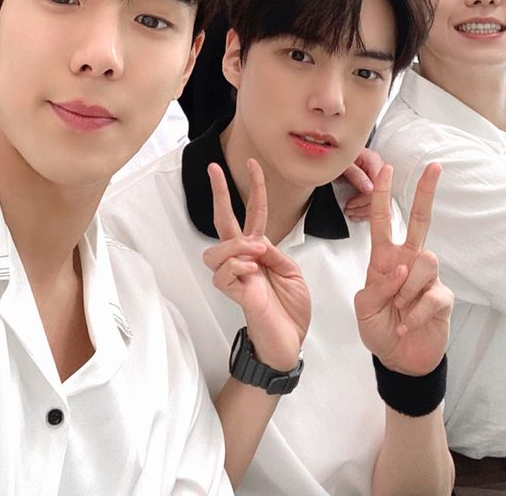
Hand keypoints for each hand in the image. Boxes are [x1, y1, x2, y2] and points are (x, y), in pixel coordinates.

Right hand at [203, 158, 310, 370]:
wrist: (288, 341)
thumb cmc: (290, 309)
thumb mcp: (292, 271)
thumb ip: (274, 252)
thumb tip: (255, 242)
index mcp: (259, 250)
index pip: (253, 213)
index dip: (254, 188)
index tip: (253, 164)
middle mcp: (243, 259)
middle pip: (223, 221)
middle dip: (219, 192)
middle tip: (214, 169)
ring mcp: (235, 275)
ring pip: (217, 249)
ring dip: (236, 245)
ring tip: (255, 253)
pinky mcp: (233, 293)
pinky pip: (224, 272)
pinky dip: (238, 267)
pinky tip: (251, 272)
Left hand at [343, 147, 383, 220]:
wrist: (333, 153)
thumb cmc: (337, 155)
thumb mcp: (343, 165)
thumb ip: (356, 175)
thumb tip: (370, 189)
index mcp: (374, 161)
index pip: (378, 185)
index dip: (365, 197)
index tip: (351, 203)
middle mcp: (378, 169)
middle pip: (381, 194)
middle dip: (364, 206)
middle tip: (348, 209)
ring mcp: (377, 177)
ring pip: (380, 201)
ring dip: (364, 210)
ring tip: (350, 212)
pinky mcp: (373, 184)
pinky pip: (376, 202)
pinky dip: (365, 210)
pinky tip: (356, 214)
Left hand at [354, 163, 452, 375]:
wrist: (398, 358)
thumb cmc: (378, 327)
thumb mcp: (363, 307)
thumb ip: (377, 286)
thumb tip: (401, 269)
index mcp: (384, 257)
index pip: (382, 218)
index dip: (382, 193)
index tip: (385, 168)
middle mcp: (408, 261)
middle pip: (419, 220)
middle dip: (425, 192)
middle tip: (433, 167)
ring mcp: (427, 278)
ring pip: (425, 260)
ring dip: (407, 288)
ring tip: (398, 308)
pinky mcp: (442, 298)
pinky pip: (431, 295)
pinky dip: (415, 313)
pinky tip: (407, 324)